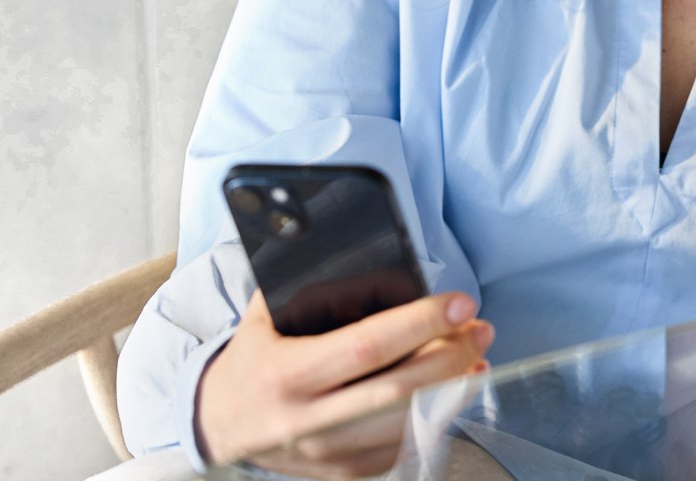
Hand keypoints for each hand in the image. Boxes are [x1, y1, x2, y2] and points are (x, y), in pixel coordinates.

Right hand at [195, 290, 492, 472]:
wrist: (214, 425)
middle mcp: (305, 420)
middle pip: (397, 392)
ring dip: (451, 391)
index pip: (367, 347)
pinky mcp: (338, 474)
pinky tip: (452, 393)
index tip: (458, 303)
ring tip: (477, 357)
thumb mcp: (265, 314)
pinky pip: (396, 451)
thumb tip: (350, 238)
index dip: (419, 324)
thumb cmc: (253, 357)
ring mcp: (324, 454)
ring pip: (403, 426)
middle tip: (481, 328)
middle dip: (450, 357)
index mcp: (287, 373)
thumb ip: (305, 281)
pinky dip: (432, 422)